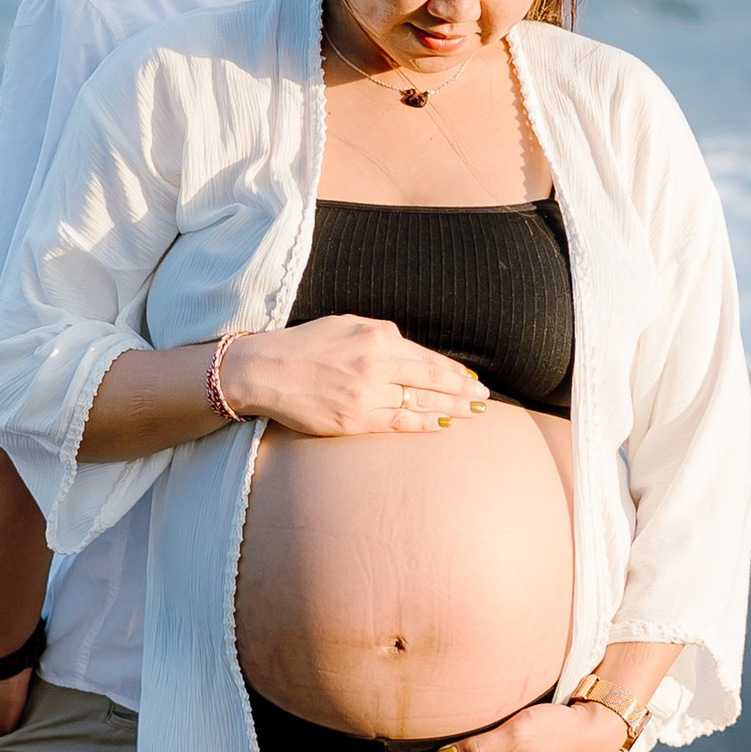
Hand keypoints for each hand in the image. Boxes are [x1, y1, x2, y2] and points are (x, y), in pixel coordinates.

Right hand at [226, 315, 486, 438]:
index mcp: (377, 337)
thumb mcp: (345, 324)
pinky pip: (398, 423)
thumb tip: (409, 350)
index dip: (452, 370)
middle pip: (432, 380)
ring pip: (420, 403)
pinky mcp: (354, 420)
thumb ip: (380, 335)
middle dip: (462, 390)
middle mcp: (376, 365)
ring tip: (472, 414)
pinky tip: (441, 427)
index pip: (425, 357)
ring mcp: (367, 394)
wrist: (265, 370)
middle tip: (485, 399)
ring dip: (451, 410)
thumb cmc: (303, 344)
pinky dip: (423, 425)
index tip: (470, 378)